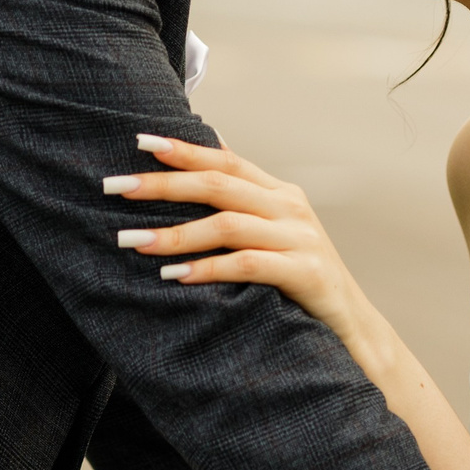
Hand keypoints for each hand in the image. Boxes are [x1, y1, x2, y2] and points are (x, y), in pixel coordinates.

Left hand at [107, 136, 375, 350]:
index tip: (139, 141)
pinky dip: (208, 268)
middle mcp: (291, 208)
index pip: (227, 159)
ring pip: (229, 224)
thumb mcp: (275, 234)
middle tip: (115, 187)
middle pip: (220, 184)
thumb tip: (208, 151)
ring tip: (132, 241)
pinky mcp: (307, 273)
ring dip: (176, 233)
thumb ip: (244, 200)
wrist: (354, 329)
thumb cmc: (301, 281)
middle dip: (163, 184)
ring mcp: (302, 239)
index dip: (184, 149)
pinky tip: (174, 276)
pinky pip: (248, 265)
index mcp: (281, 193)